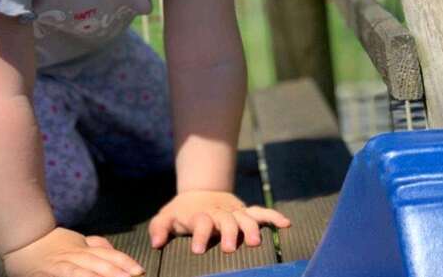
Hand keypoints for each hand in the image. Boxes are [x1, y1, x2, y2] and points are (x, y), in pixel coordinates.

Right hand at [2, 227, 144, 276]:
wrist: (24, 240)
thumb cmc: (52, 244)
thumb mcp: (76, 241)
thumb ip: (95, 245)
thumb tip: (113, 251)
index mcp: (85, 247)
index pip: (109, 254)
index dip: (125, 261)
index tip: (140, 270)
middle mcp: (77, 254)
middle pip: (102, 263)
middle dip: (120, 272)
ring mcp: (65, 264)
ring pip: (87, 271)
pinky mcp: (52, 273)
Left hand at [148, 190, 289, 253]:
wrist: (199, 194)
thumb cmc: (182, 212)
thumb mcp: (167, 217)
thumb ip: (159, 228)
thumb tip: (156, 243)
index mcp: (200, 215)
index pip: (201, 223)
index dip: (201, 235)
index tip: (199, 249)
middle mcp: (219, 213)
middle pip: (226, 221)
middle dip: (229, 234)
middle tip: (229, 248)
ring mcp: (234, 212)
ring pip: (245, 218)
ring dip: (251, 228)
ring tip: (255, 242)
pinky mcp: (244, 212)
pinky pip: (261, 212)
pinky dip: (273, 216)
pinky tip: (286, 224)